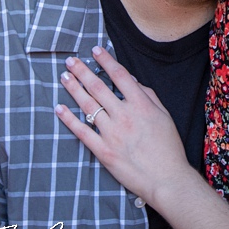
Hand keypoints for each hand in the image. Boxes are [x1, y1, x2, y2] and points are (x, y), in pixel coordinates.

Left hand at [55, 46, 195, 206]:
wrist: (166, 177)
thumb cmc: (168, 147)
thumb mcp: (165, 116)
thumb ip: (149, 96)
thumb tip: (132, 81)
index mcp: (142, 105)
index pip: (120, 76)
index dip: (106, 61)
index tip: (95, 50)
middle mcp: (125, 115)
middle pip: (99, 88)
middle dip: (82, 72)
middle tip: (70, 61)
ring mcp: (112, 133)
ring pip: (88, 106)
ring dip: (73, 90)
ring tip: (64, 78)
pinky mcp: (102, 150)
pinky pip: (82, 131)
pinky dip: (69, 119)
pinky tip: (60, 108)